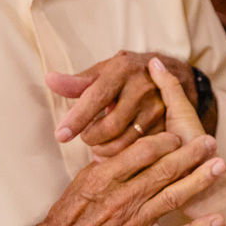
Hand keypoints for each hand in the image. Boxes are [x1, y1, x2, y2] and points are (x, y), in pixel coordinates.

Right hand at [27, 130, 225, 225]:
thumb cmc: (70, 213)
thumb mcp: (83, 179)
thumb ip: (110, 162)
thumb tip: (136, 141)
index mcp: (104, 178)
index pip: (142, 151)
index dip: (165, 141)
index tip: (178, 135)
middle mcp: (122, 199)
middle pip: (164, 170)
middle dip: (191, 154)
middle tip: (211, 141)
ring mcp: (134, 223)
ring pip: (173, 198)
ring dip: (200, 181)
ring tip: (220, 167)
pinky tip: (218, 221)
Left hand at [47, 51, 197, 157]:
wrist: (175, 75)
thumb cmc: (131, 74)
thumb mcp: (106, 71)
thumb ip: (78, 81)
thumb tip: (49, 80)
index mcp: (122, 69)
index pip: (95, 98)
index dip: (76, 119)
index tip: (60, 136)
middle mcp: (143, 87)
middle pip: (110, 126)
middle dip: (91, 138)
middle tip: (86, 137)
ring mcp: (158, 108)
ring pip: (125, 142)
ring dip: (105, 150)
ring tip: (99, 146)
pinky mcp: (168, 125)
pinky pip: (140, 150)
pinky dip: (123, 155)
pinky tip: (116, 152)